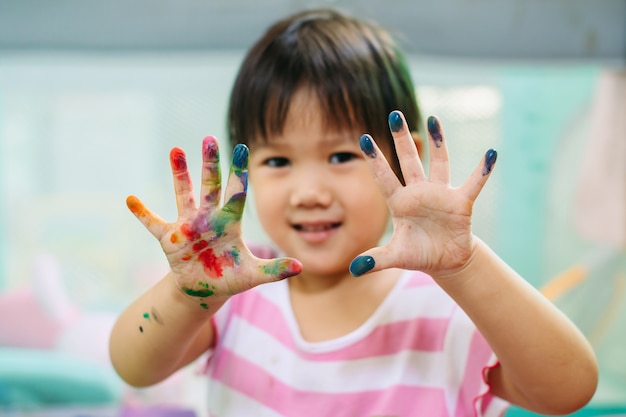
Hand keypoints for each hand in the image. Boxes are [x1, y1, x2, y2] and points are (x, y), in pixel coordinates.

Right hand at [126, 136, 301, 308]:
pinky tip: (130, 199)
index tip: (242, 147)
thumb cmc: (230, 278)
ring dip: (179, 174)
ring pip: (184, 195)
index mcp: (230, 223)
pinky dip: (142, 213)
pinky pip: (153, 223)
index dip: (238, 172)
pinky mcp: (170, 238)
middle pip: (210, 186)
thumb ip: (275, 269)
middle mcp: (209, 218)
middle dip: (210, 163)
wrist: (205, 288)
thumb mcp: (253, 275)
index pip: (236, 193)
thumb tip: (301, 266)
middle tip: (210, 138)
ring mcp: (189, 226)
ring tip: (175, 150)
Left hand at [349, 111, 496, 277]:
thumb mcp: (395, 257)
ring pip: (439, 163)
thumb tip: (354, 269)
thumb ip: (376, 259)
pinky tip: (491, 153)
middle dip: (402, 139)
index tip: (364, 137)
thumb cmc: (418, 254)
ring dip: (438, 142)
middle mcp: (418, 192)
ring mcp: (440, 194)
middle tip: (394, 114)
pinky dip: (482, 170)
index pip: (384, 177)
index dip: (375, 159)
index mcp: (399, 203)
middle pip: (408, 161)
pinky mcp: (461, 203)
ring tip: (434, 119)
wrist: (445, 261)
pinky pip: (474, 183)